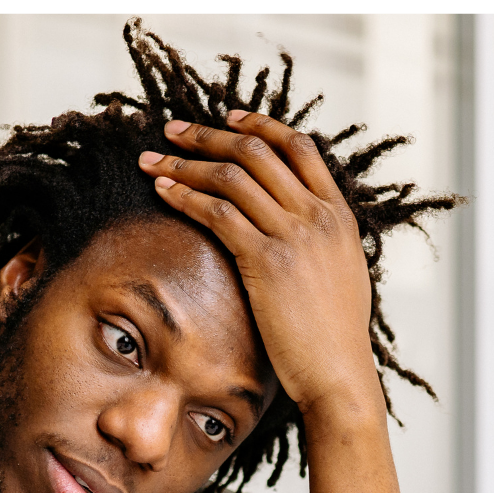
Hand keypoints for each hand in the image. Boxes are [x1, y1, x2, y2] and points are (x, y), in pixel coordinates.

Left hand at [139, 112, 400, 492]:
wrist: (338, 373)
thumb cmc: (334, 338)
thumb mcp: (341, 275)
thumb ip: (321, 241)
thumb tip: (297, 227)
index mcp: (338, 214)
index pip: (299, 147)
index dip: (260, 125)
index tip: (228, 118)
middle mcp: (318, 215)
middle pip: (258, 151)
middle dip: (209, 135)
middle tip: (174, 128)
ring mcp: (294, 234)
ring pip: (232, 175)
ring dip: (186, 161)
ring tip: (152, 159)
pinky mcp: (267, 259)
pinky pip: (218, 212)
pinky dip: (185, 195)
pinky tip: (162, 191)